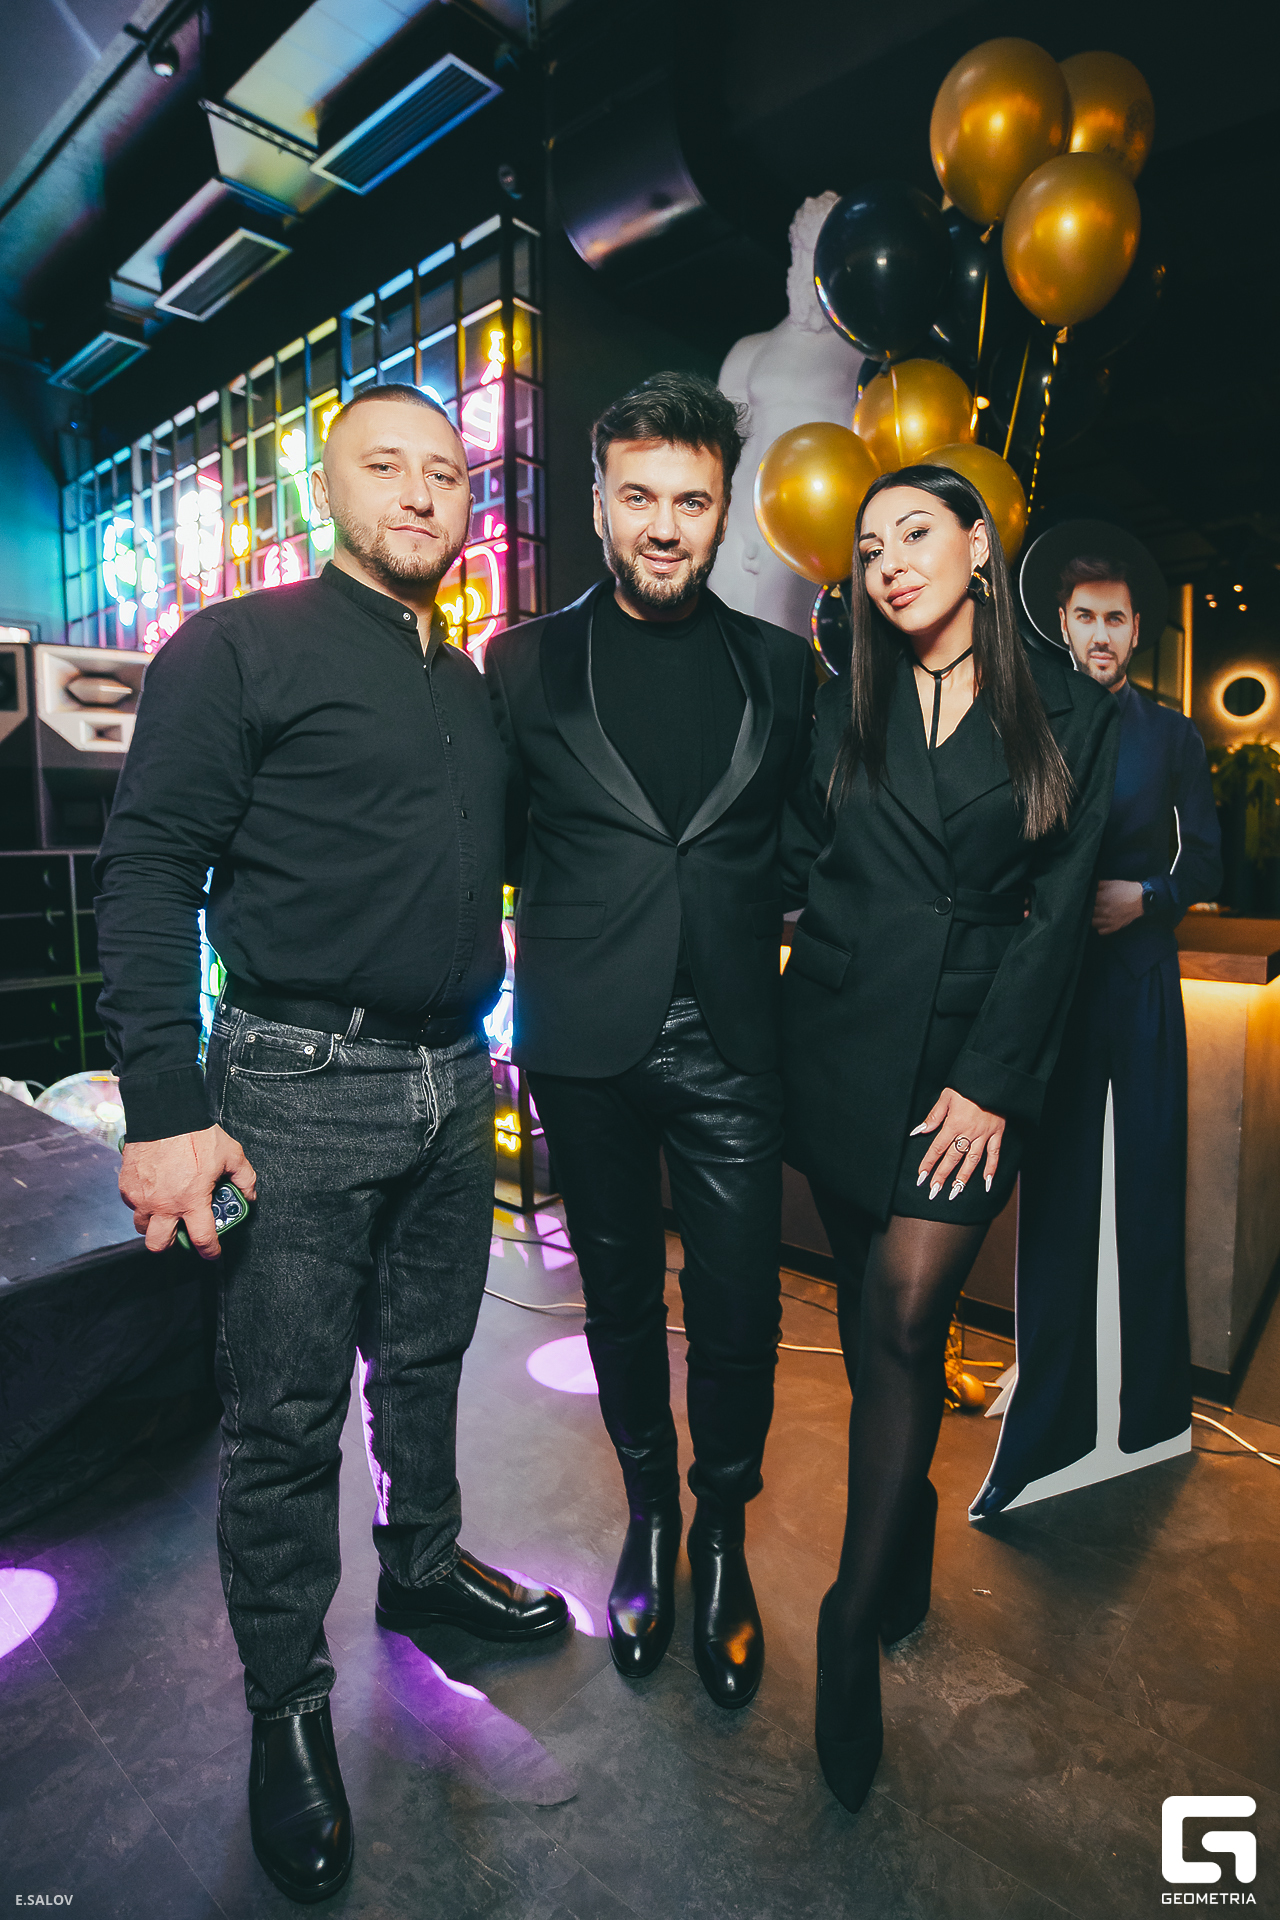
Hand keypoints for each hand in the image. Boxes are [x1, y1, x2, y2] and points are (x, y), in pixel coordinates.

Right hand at [119, 1125, 256, 1258]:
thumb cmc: (197, 1134)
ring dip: (153, 1223)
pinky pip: (132, 1204)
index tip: (212, 1253)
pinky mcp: (126, 1186)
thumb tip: (248, 1194)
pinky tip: (154, 1190)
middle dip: (170, 1243)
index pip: (201, 1239)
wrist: (165, 1113)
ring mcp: (142, 1197)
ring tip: (165, 1209)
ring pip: (142, 1227)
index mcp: (191, 1201)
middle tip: (180, 1230)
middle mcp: (164, 1205)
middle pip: (158, 1245)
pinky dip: (142, 1202)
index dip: (210, 1251)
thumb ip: (244, 1178)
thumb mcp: (231, 1154)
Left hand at [911, 1089, 1004, 1200]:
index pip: (937, 1148)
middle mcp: (968, 1132)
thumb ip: (934, 1116)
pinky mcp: (997, 1133)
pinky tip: (986, 1183)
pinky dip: (991, 1169)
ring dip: (963, 1178)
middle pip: (953, 1158)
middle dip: (942, 1175)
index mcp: (954, 1124)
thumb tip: (919, 1131)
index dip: (928, 1163)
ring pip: (972, 1160)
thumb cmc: (967, 1086)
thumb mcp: (946, 1097)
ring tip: (955, 1192)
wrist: (992, 1078)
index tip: (921, 1177)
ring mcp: (984, 1135)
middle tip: (934, 1191)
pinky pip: (994, 1154)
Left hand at [1092, 878, 1144, 935]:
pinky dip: (1100, 927)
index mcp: (1103, 899)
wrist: (1141, 899)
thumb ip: (1098, 885)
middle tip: (1092, 906)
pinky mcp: (1115, 927)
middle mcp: (1105, 911)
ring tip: (1096, 914)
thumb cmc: (1125, 890)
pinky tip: (1102, 921)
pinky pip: (1101, 931)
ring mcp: (1110, 921)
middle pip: (1088, 912)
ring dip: (1093, 918)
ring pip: (1092, 923)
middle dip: (1089, 909)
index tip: (1087, 898)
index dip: (1087, 899)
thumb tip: (1087, 886)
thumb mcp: (1111, 883)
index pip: (1087, 901)